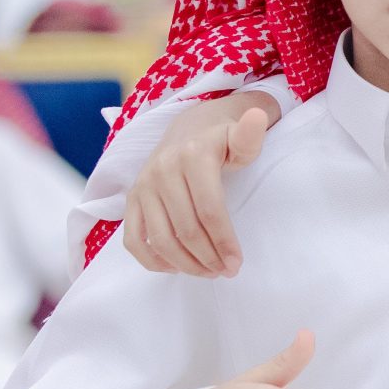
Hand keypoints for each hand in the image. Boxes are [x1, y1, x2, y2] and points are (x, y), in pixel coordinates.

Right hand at [125, 92, 278, 276]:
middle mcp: (162, 170)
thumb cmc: (222, 140)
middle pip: (186, 229)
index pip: (210, 211)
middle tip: (226, 271)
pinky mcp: (131, 198)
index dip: (224, 242)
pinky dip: (151, 260)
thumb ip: (250, 135)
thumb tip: (257, 116)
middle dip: (208, 258)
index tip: (237, 263)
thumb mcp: (240, 136)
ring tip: (207, 272)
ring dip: (185, 264)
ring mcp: (143, 186)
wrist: (188, 128)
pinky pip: (133, 239)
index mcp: (193, 157)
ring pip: (160, 239)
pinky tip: (175, 267)